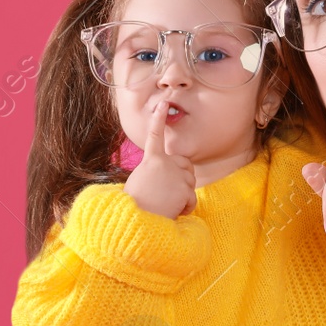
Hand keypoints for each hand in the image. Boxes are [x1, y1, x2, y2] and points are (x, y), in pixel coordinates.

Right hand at [124, 100, 196, 217]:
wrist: (133, 221)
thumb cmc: (135, 205)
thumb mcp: (141, 181)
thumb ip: (155, 172)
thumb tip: (169, 177)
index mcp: (151, 160)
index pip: (155, 136)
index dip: (159, 120)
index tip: (163, 104)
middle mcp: (165, 163)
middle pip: (186, 166)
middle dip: (183, 179)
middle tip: (167, 193)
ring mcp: (176, 175)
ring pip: (190, 184)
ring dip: (182, 197)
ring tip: (164, 204)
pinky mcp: (184, 190)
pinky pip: (192, 200)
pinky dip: (185, 209)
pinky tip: (171, 212)